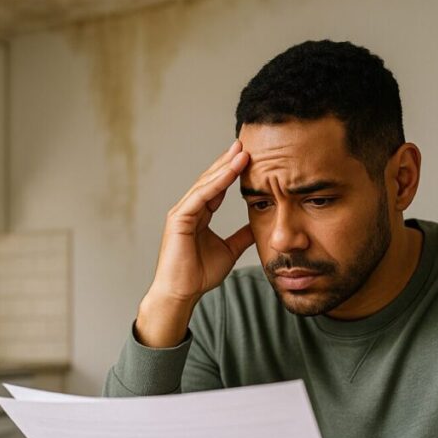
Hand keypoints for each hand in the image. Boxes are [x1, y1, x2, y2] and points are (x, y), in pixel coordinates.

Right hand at [136, 140, 253, 346]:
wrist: (182, 293)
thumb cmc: (199, 275)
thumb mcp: (229, 251)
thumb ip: (241, 236)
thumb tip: (258, 226)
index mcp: (198, 215)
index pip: (217, 187)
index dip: (232, 172)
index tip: (250, 158)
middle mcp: (188, 209)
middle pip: (210, 180)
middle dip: (228, 162)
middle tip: (245, 144)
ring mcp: (181, 212)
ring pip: (206, 184)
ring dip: (224, 167)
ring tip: (242, 152)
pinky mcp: (178, 219)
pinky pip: (200, 196)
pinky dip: (216, 183)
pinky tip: (230, 171)